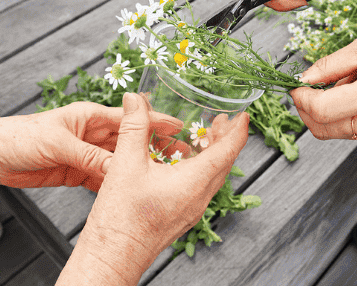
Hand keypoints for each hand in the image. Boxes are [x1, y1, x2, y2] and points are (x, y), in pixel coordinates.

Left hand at [0, 101, 180, 191]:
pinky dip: (116, 184)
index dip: (155, 121)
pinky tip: (130, 191)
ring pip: (120, 161)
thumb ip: (90, 156)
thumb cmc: (20, 138)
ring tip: (160, 176)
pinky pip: (104, 178)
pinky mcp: (78, 171)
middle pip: (131, 140)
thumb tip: (118, 167)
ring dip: (137, 167)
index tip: (179, 127)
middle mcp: (93, 134)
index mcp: (90, 117)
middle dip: (154, 147)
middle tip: (179, 156)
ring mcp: (87, 153)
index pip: (130, 118)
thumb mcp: (58, 145)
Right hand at [58, 93, 248, 284]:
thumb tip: (135, 99)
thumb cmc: (120, 219)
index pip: (228, 151)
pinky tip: (184, 163)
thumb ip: (134, 127)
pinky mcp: (182, 216)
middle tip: (221, 120)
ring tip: (204, 137)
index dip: (238, 131)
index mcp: (195, 182)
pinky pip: (202, 187)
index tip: (243, 116)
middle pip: (224, 162)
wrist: (113, 257)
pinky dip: (201, 169)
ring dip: (213, 154)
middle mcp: (200, 197)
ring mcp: (193, 209)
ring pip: (213, 176)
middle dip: (225, 138)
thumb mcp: (125, 164)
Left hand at [290, 24, 356, 147]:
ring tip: (351, 85)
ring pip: (340, 133)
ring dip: (332, 112)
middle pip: (326, 130)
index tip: (297, 87)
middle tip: (311, 88)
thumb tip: (304, 79)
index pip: (323, 112)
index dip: (302, 100)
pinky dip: (350, 117)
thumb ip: (331, 65)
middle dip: (309, 110)